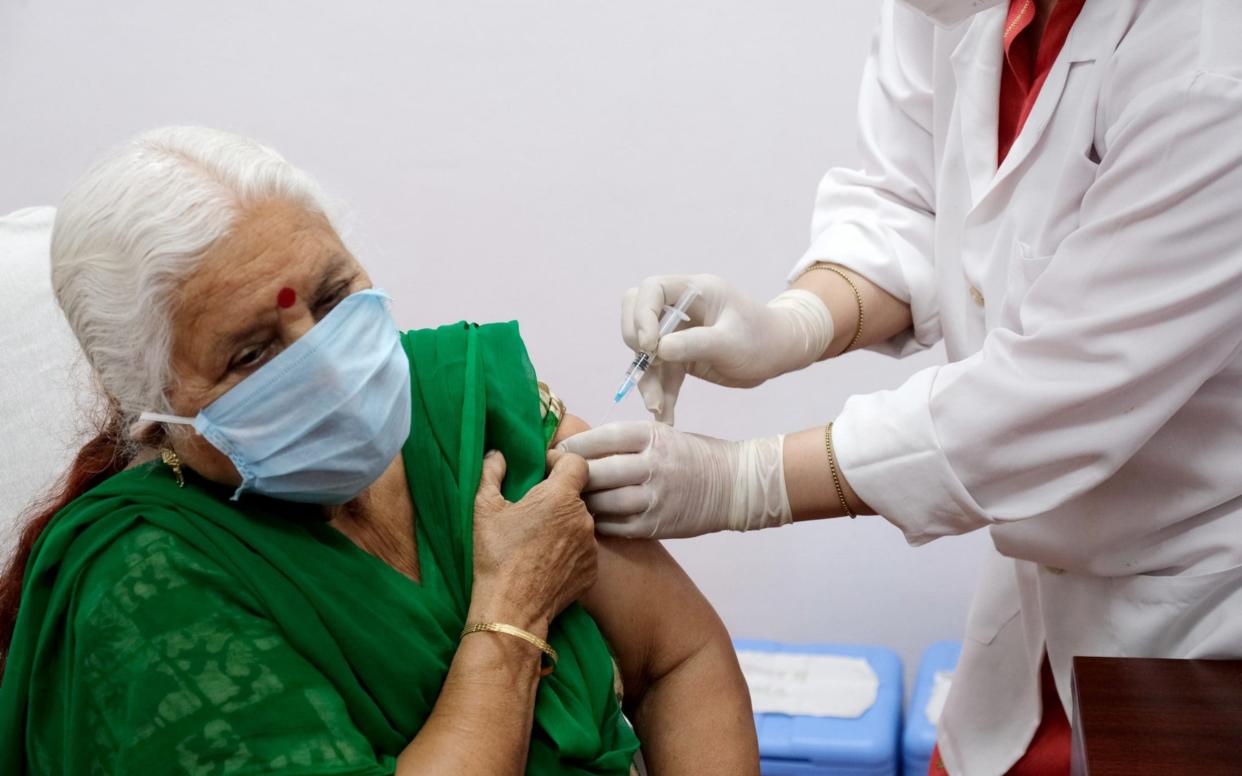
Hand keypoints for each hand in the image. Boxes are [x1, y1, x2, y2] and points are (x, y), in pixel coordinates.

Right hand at [469, 450, 597, 635]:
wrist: (511, 610)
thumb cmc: (496, 556)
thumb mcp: (484, 509)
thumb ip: (491, 473)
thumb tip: (498, 454)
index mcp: (560, 497)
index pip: (577, 462)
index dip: (560, 461)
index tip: (542, 471)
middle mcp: (583, 518)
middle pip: (577, 495)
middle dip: (557, 497)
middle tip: (532, 510)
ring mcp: (591, 547)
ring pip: (580, 523)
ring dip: (564, 524)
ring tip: (538, 539)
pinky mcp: (593, 571)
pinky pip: (583, 550)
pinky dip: (569, 550)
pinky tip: (546, 561)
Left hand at [557, 421, 791, 538]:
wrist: (734, 485)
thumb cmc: (691, 456)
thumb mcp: (662, 436)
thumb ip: (626, 442)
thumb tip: (578, 448)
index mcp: (652, 436)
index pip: (602, 438)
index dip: (573, 446)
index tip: (555, 451)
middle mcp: (654, 465)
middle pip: (597, 472)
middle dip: (569, 476)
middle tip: (550, 479)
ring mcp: (656, 497)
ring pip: (603, 502)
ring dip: (581, 503)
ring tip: (566, 502)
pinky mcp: (658, 524)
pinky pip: (617, 526)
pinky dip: (598, 523)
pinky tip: (588, 520)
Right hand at [622, 274, 832, 423]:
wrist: (781, 355)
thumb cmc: (764, 339)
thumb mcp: (732, 343)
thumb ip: (695, 344)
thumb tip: (657, 349)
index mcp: (694, 291)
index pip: (651, 290)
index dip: (642, 314)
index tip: (649, 345)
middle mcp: (681, 308)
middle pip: (637, 314)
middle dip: (636, 343)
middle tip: (646, 366)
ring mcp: (679, 332)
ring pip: (646, 351)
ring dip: (648, 379)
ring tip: (656, 408)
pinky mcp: (681, 355)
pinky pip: (661, 372)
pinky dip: (660, 393)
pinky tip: (665, 415)